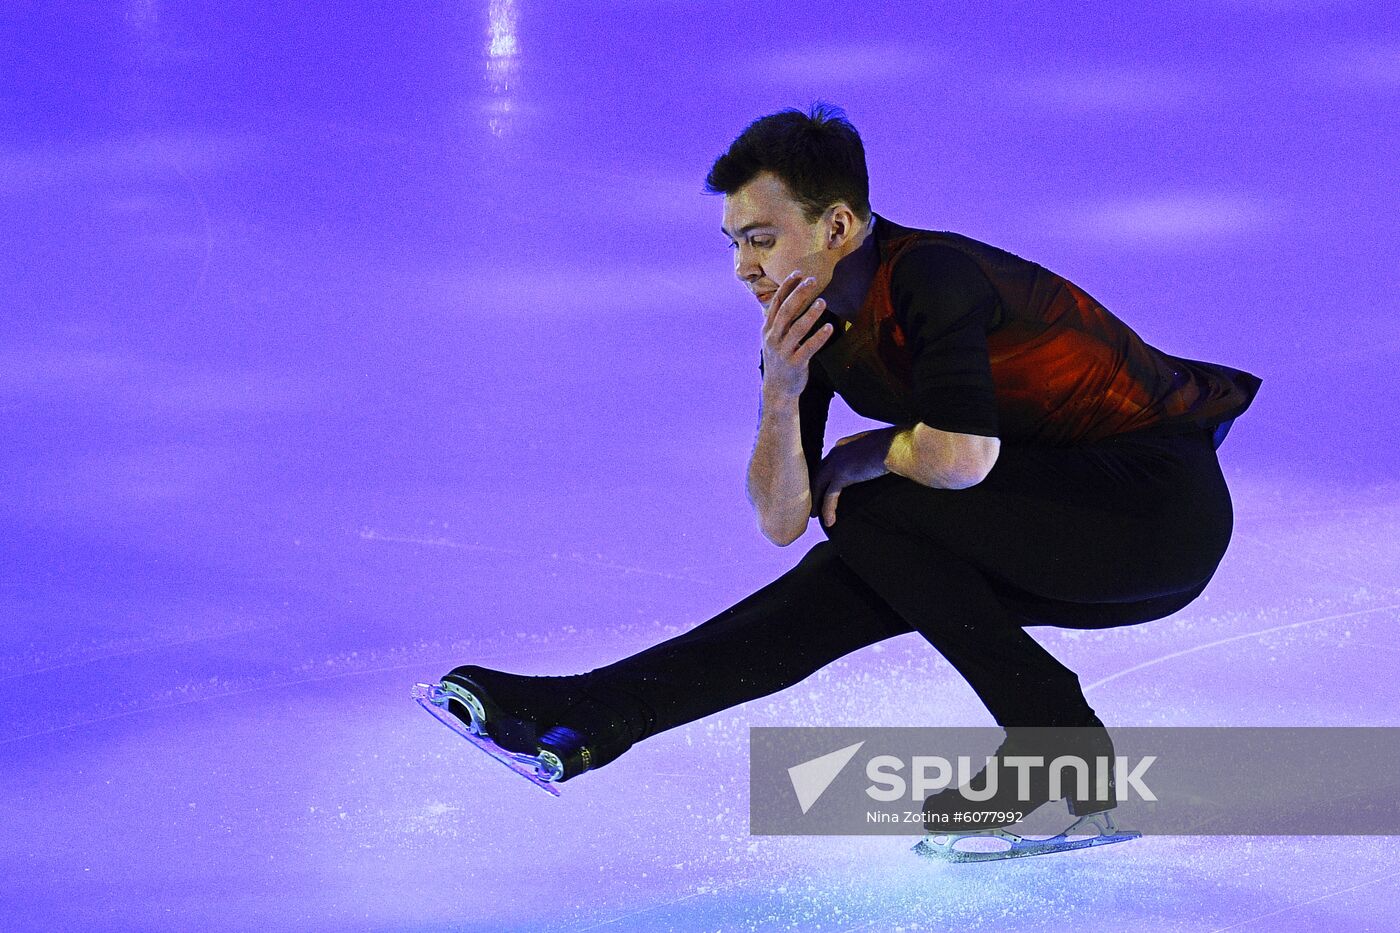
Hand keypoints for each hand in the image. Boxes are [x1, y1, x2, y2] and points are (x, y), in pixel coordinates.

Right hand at [760, 264, 834, 398]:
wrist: (777, 389)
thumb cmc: (779, 360)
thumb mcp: (773, 338)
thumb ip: (778, 320)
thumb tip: (787, 298)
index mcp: (768, 329)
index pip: (776, 303)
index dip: (786, 287)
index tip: (798, 273)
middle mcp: (773, 338)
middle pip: (786, 312)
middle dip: (799, 294)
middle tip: (812, 280)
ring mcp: (783, 351)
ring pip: (796, 329)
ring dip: (810, 314)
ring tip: (822, 301)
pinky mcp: (795, 364)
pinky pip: (808, 348)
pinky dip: (818, 337)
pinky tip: (828, 327)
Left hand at [811, 428, 896, 526]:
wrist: (895, 447)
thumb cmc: (893, 446)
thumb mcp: (875, 448)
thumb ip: (867, 456)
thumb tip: (874, 464)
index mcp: (843, 445)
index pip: (827, 462)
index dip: (824, 476)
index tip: (822, 487)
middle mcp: (836, 452)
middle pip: (818, 473)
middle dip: (814, 489)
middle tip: (813, 503)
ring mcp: (837, 463)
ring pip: (819, 485)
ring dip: (816, 502)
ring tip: (814, 515)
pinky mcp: (842, 475)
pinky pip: (830, 496)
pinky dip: (828, 509)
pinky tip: (829, 522)